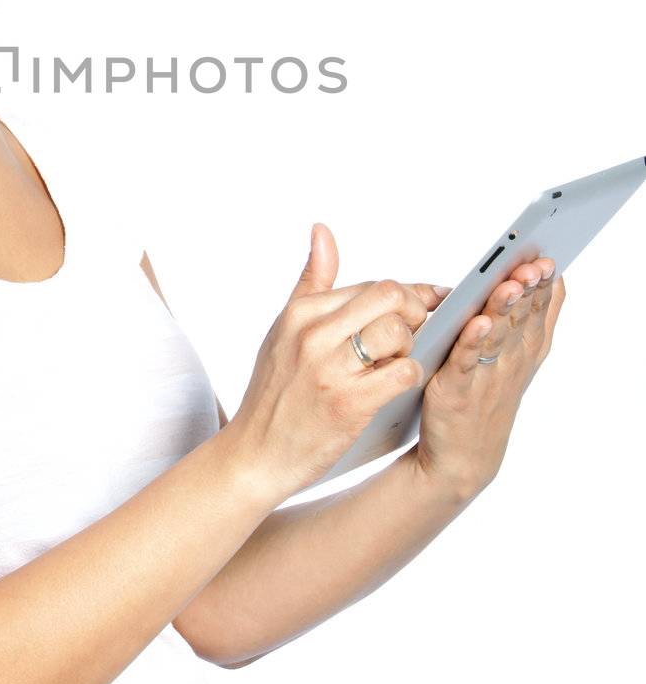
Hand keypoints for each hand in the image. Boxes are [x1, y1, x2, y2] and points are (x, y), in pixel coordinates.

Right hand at [227, 222, 445, 504]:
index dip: (407, 295)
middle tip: (416, 332)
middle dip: (416, 312)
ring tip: (398, 361)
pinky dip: (411, 376)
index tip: (426, 303)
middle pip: (391, 297)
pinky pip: (402, 373)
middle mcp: (314, 335)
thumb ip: (311, 280)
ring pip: (399, 332)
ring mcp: (330, 369)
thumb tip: (323, 230)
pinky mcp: (349, 404)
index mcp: (302, 313)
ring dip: (412, 347)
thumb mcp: (284, 330)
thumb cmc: (275, 392)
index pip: (372, 285)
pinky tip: (398, 384)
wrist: (257, 453)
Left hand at [413, 256, 566, 500]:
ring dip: (503, 309)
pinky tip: (478, 323)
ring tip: (510, 285)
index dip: (541, 283)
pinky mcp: (455, 390)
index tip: (547, 259)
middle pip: (520, 317)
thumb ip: (534, 319)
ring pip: (496, 335)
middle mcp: (511, 361)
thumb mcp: (519, 357)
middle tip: (533, 264)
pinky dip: (471, 342)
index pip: (538, 308)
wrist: (463, 458)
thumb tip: (552, 278)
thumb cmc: (487, 397)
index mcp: (525, 349)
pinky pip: (464, 361)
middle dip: (526, 289)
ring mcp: (484, 376)